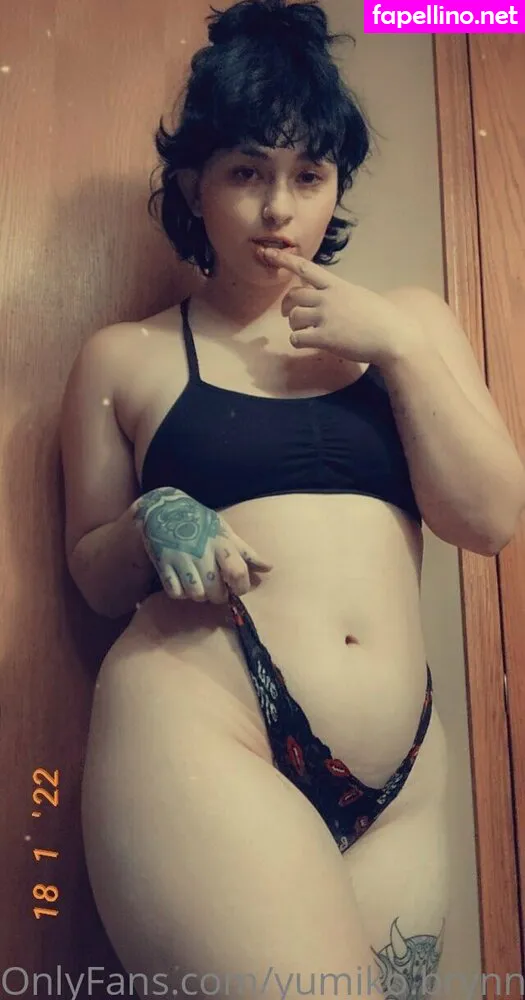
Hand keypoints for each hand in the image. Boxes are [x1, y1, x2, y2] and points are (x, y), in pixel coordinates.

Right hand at [134, 488, 271, 603]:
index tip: (237, 588)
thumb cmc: (200, 521)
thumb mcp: (225, 531)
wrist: (164, 508)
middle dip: (219, 596)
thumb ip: (246, 552)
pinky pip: (175, 592)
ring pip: (196, 594)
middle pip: (216, 591)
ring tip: (200, 586)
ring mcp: (181, 559)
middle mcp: (202, 552)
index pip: (238, 573)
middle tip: (217, 589)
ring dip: (200, 595)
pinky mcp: (163, 564)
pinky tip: (183, 584)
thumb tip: (269, 568)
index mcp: (221, 543)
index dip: (240, 587)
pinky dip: (180, 593)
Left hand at [257, 245, 416, 364]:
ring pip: (293, 317)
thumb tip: (328, 299)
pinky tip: (307, 343)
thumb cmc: (382, 318)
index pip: (306, 268)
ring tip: (305, 332)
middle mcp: (328, 298)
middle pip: (294, 295)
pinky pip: (297, 338)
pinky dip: (297, 341)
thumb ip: (340, 294)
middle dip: (287, 305)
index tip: (268, 253)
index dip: (284, 260)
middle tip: (288, 314)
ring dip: (295, 325)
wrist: (393, 336)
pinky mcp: (324, 337)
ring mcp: (325, 317)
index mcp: (337, 285)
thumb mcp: (359, 295)